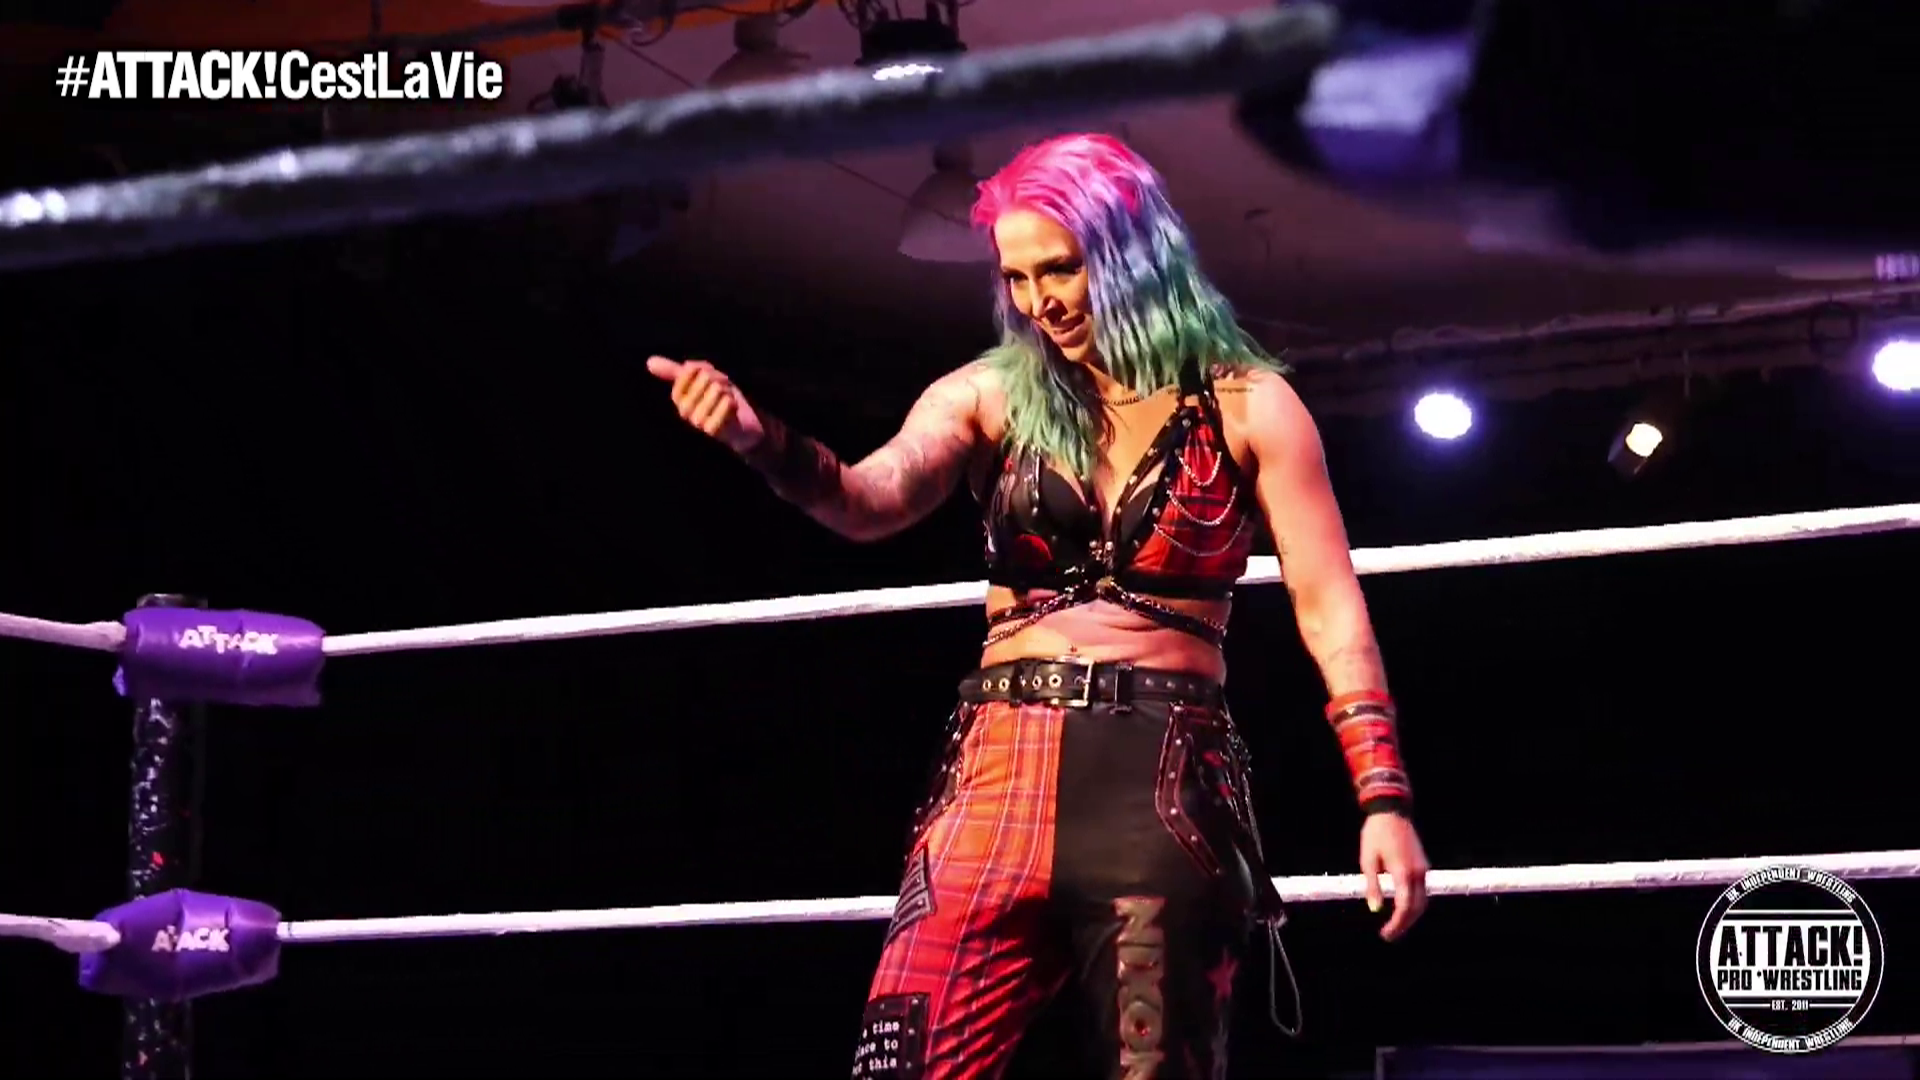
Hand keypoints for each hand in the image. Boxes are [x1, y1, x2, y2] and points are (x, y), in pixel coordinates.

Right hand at [646, 356, 764, 452]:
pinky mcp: (712, 430)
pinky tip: (732, 410)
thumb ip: (676, 371)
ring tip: (728, 401)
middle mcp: (685, 410)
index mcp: (679, 398)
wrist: (742, 428)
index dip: (705, 369)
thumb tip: (648, 362)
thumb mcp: (700, 379)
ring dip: (728, 392)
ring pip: (716, 389)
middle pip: (705, 378)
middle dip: (720, 380)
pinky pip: (725, 403)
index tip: (712, 378)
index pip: (689, 371)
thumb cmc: (719, 400)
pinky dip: (732, 402)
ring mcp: (697, 421)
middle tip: (724, 391)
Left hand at [1359, 812, 1428, 940]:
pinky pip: (1422, 891)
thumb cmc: (1376, 834)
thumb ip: (1372, 885)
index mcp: (1402, 871)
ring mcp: (1423, 868)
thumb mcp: (1367, 860)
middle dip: (1404, 925)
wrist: (1392, 811)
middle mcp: (1417, 872)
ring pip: (1423, 901)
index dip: (1397, 924)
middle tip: (1388, 935)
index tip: (1385, 933)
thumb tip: (1375, 909)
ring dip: (1410, 916)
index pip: (1405, 907)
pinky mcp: (1423, 865)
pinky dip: (1414, 904)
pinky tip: (1401, 909)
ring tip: (1394, 925)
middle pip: (1417, 908)